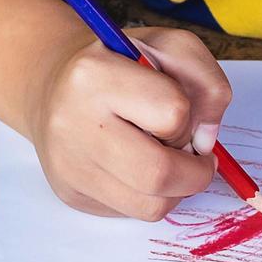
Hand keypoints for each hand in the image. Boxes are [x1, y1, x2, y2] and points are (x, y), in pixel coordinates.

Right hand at [24, 27, 230, 220]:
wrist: (55, 86)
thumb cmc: (120, 66)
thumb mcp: (169, 48)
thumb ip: (206, 81)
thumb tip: (206, 141)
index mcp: (95, 74)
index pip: (173, 112)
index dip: (189, 115)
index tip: (180, 111)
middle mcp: (73, 121)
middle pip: (160, 174)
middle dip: (195, 172)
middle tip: (196, 158)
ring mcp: (68, 164)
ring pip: (151, 206)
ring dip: (176, 189)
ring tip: (166, 160)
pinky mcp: (70, 193)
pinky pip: (132, 213)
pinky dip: (151, 197)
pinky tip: (139, 170)